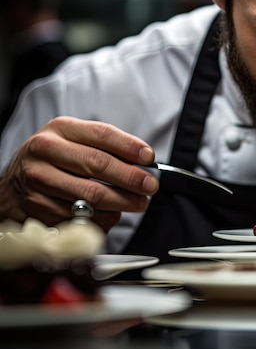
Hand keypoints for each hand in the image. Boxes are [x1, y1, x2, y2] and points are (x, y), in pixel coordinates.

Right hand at [0, 116, 159, 230]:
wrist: (13, 184)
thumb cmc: (53, 160)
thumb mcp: (74, 141)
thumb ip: (106, 147)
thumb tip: (143, 161)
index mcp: (60, 129)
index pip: (101, 134)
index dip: (129, 146)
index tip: (149, 157)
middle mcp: (46, 151)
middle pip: (98, 164)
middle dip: (131, 177)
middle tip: (150, 186)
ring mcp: (39, 180)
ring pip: (91, 195)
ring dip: (122, 202)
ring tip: (138, 203)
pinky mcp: (38, 207)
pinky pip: (80, 216)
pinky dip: (103, 218)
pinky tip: (112, 214)